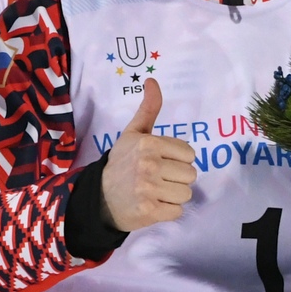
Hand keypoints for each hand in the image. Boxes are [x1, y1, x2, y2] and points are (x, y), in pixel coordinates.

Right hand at [99, 79, 194, 232]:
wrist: (100, 197)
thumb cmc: (122, 163)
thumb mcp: (133, 133)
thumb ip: (148, 108)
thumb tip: (152, 80)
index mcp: (149, 143)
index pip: (189, 154)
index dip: (178, 160)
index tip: (161, 162)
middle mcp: (149, 164)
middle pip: (190, 175)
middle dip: (177, 178)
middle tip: (158, 179)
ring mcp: (149, 189)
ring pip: (186, 194)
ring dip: (173, 196)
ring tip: (156, 192)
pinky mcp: (149, 211)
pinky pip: (177, 211)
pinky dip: (167, 211)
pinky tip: (153, 205)